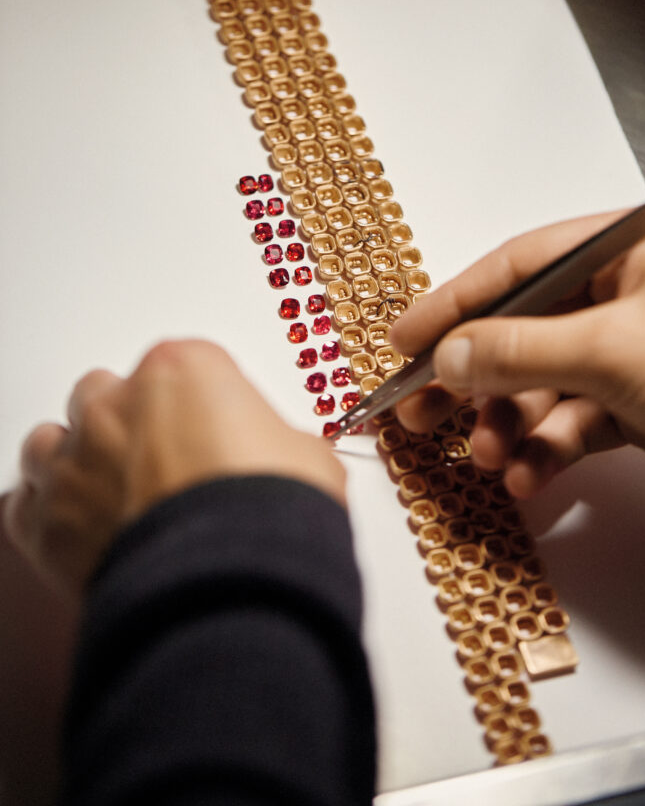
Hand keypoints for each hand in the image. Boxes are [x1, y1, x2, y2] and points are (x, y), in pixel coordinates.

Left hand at [4, 339, 345, 598]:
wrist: (235, 588)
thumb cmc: (267, 515)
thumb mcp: (305, 455)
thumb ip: (276, 440)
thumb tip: (284, 457)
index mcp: (179, 369)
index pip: (177, 366)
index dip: (196, 404)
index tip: (209, 431)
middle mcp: (115, 406)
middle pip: (103, 394)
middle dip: (127, 425)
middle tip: (162, 464)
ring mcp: (74, 462)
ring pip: (51, 442)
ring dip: (76, 463)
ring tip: (114, 497)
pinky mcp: (45, 523)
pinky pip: (25, 505)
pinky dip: (48, 516)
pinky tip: (80, 530)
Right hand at [391, 208, 644, 497]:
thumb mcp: (616, 350)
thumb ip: (522, 349)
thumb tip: (449, 353)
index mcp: (628, 251)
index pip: (521, 265)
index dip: (455, 301)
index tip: (405, 337)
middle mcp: (628, 296)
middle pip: (525, 330)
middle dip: (472, 377)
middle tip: (418, 410)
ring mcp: (635, 353)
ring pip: (545, 384)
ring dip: (508, 425)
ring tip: (484, 456)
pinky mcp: (643, 405)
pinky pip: (576, 422)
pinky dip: (548, 451)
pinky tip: (528, 475)